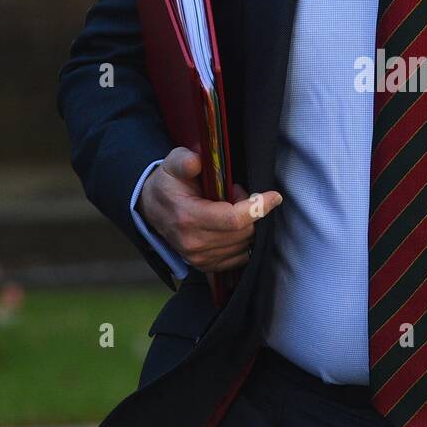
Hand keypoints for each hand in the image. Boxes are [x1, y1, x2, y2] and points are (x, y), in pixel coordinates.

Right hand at [136, 146, 281, 272]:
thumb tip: (196, 161)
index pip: (233, 219)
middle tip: (236, 193)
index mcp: (187, 217)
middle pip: (243, 232)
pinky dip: (243, 241)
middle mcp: (193, 243)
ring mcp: (199, 258)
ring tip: (230, 208)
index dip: (258, 208)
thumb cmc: (168, 184)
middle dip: (251, 212)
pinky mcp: (205, 266)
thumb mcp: (172, 164)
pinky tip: (233, 226)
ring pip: (244, 245)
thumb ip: (184, 161)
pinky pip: (239, 258)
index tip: (274, 196)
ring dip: (246, 226)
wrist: (152, 208)